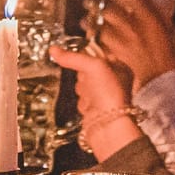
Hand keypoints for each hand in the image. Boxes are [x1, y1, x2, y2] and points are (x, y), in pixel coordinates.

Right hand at [49, 44, 139, 160]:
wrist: (107, 125)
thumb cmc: (110, 94)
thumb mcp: (93, 66)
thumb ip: (73, 57)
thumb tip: (54, 50)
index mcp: (120, 68)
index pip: (99, 55)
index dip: (89, 57)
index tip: (81, 57)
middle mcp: (113, 82)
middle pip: (86, 71)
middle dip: (84, 76)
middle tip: (91, 81)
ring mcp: (103, 96)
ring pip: (82, 85)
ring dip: (83, 90)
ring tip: (92, 96)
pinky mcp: (94, 108)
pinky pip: (81, 99)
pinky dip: (82, 102)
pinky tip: (89, 106)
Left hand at [93, 0, 174, 89]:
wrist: (163, 78)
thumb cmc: (172, 53)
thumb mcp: (169, 28)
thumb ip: (159, 17)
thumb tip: (152, 9)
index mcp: (150, 14)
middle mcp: (134, 23)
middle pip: (108, 6)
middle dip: (95, 1)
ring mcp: (123, 37)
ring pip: (100, 23)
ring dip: (90, 20)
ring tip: (84, 18)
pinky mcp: (116, 51)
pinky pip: (101, 40)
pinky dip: (95, 37)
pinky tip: (91, 35)